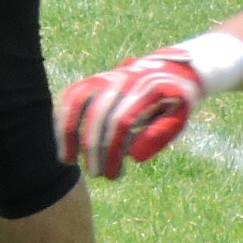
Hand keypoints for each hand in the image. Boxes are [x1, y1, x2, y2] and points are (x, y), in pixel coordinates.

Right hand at [57, 51, 205, 179]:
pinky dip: (62, 118)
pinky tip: (62, 140)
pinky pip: (70, 95)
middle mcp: (122, 79)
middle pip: (98, 115)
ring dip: (67, 133)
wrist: (172, 68)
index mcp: (147, 88)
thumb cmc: (176, 101)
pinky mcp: (93, 78)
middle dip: (92, 148)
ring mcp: (105, 76)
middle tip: (95, 174)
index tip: (112, 174)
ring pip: (77, 102)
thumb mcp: (180, 117)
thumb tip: (133, 157)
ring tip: (67, 160)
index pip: (121, 122)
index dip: (112, 151)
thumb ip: (160, 135)